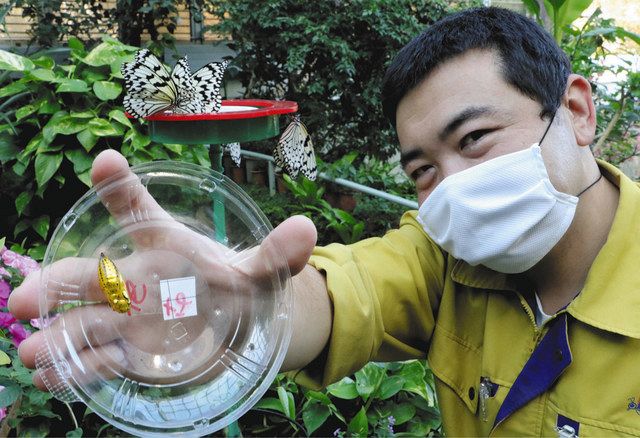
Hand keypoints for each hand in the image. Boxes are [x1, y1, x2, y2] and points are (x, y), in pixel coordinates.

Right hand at [9, 149, 317, 390]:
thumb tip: (307, 229)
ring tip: (32, 352)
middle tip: (28, 298)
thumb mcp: (258, 270)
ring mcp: (127, 319)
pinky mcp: (129, 354)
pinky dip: (77, 371)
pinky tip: (54, 378)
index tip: (107, 161)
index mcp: (163, 245)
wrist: (230, 322)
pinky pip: (97, 361)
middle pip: (90, 277)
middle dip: (59, 285)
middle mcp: (134, 279)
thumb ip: (278, 254)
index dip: (122, 187)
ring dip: (58, 337)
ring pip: (84, 324)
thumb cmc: (233, 285)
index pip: (138, 210)